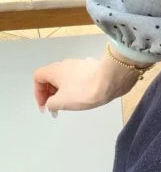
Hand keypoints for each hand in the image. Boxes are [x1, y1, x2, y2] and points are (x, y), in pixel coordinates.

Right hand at [32, 55, 148, 115]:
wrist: (111, 79)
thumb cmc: (83, 90)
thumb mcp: (61, 101)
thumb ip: (51, 103)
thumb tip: (51, 103)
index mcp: (55, 69)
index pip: (38, 77)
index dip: (38, 93)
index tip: (45, 106)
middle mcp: (65, 64)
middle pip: (51, 77)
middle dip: (50, 93)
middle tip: (56, 106)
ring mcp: (80, 65)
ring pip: (66, 78)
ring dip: (64, 91)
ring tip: (70, 104)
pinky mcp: (92, 68)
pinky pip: (78, 79)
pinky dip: (76, 88)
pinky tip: (84, 97)